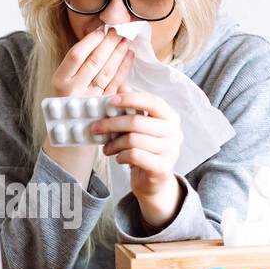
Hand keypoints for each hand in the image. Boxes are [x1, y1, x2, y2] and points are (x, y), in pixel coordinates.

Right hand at [42, 27, 134, 183]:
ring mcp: (88, 100)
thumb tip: (98, 37)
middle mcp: (72, 90)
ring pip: (106, 72)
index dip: (90, 42)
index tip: (102, 30)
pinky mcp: (103, 108)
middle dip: (108, 44)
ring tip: (127, 39)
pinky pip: (116, 84)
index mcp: (59, 80)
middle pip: (93, 62)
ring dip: (118, 54)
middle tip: (119, 30)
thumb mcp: (66, 84)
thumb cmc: (69, 103)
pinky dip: (124, 68)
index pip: (75, 56)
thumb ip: (78, 66)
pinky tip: (130, 56)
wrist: (70, 137)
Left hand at [92, 87, 183, 228]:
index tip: (109, 101)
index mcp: (170, 117)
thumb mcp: (140, 128)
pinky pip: (134, 156)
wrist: (155, 182)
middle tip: (95, 128)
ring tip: (106, 148)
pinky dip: (121, 156)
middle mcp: (174, 132)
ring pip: (133, 140)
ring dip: (114, 144)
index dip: (130, 99)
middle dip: (111, 124)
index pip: (152, 102)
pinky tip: (119, 158)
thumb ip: (133, 108)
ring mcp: (170, 151)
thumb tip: (121, 86)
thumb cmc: (146, 150)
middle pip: (137, 122)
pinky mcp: (162, 167)